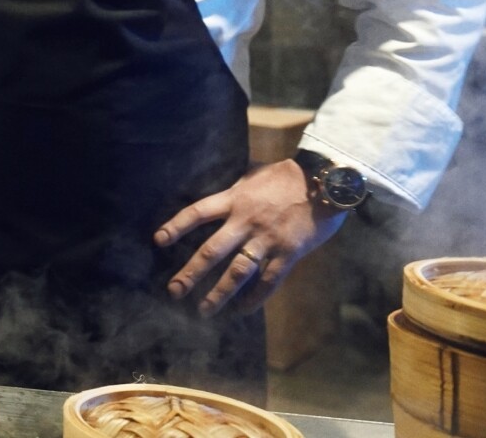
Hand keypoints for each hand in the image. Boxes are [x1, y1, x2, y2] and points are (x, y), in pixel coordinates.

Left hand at [154, 159, 347, 316]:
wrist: (326, 180)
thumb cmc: (288, 176)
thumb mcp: (253, 176)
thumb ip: (235, 191)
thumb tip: (220, 198)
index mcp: (234, 199)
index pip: (197, 213)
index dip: (177, 226)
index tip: (158, 240)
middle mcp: (246, 221)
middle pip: (212, 250)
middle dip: (191, 273)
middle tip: (174, 291)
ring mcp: (267, 239)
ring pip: (237, 272)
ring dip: (219, 293)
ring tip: (204, 310)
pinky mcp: (289, 253)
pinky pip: (268, 280)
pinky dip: (254, 297)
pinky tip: (242, 309)